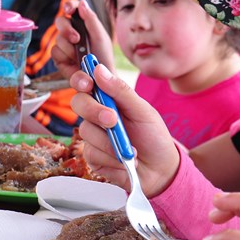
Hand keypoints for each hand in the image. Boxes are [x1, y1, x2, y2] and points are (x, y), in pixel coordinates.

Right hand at [53, 0, 115, 79]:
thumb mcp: (100, 37)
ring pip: (58, 38)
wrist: (101, 78)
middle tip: (76, 39)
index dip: (69, 6)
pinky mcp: (59, 57)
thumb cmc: (103, 56)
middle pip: (60, 21)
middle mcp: (71, 31)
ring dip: (70, 47)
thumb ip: (91, 20)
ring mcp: (64, 44)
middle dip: (67, 29)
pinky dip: (66, 57)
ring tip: (81, 56)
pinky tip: (74, 62)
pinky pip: (56, 52)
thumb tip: (82, 3)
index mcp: (83, 23)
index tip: (68, 9)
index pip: (73, 9)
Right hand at [70, 62, 179, 194]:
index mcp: (110, 99)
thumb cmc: (154, 137)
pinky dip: (111, 158)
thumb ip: (121, 91)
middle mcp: (97, 115)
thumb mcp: (143, 111)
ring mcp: (93, 136)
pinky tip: (124, 160)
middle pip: (78, 103)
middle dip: (95, 111)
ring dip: (110, 142)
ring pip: (86, 131)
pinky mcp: (92, 156)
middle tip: (113, 120)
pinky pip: (92, 153)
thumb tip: (99, 69)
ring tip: (131, 149)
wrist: (160, 170)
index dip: (81, 80)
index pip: (87, 83)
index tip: (88, 84)